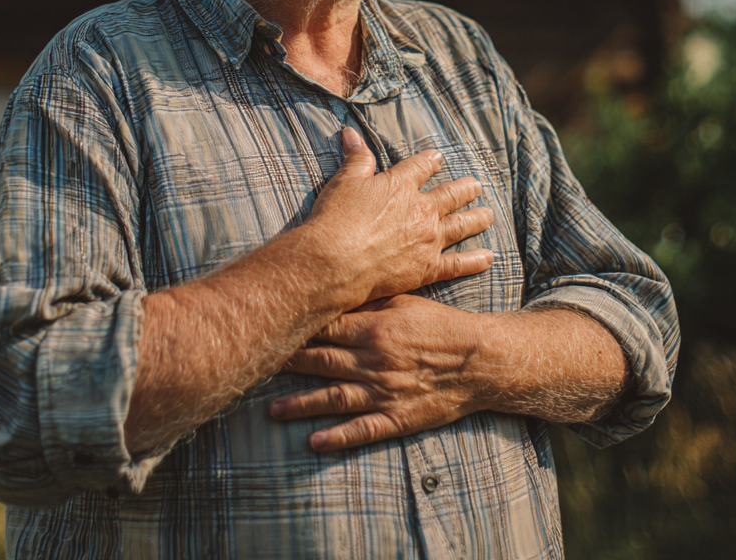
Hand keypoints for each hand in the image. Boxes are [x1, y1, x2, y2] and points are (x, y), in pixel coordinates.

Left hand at [270, 294, 490, 450]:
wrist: (478, 361)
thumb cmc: (439, 325)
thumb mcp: (404, 302)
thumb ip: (368, 301)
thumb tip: (334, 292)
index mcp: (374, 328)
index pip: (324, 328)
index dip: (294, 328)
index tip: (268, 327)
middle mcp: (374, 360)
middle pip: (321, 361)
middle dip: (287, 364)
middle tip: (256, 365)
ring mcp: (384, 392)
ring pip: (333, 398)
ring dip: (301, 404)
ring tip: (272, 410)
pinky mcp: (398, 418)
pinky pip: (363, 430)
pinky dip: (338, 438)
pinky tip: (314, 442)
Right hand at [305, 129, 493, 302]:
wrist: (336, 261)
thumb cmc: (336, 218)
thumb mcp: (344, 181)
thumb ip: (356, 158)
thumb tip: (352, 133)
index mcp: (401, 186)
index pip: (421, 167)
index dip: (430, 161)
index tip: (438, 158)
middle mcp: (421, 210)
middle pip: (449, 195)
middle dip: (464, 189)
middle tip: (476, 185)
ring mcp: (428, 240)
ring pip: (460, 225)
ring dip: (476, 219)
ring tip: (488, 215)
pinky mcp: (428, 268)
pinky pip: (458, 264)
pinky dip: (474, 261)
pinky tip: (489, 258)